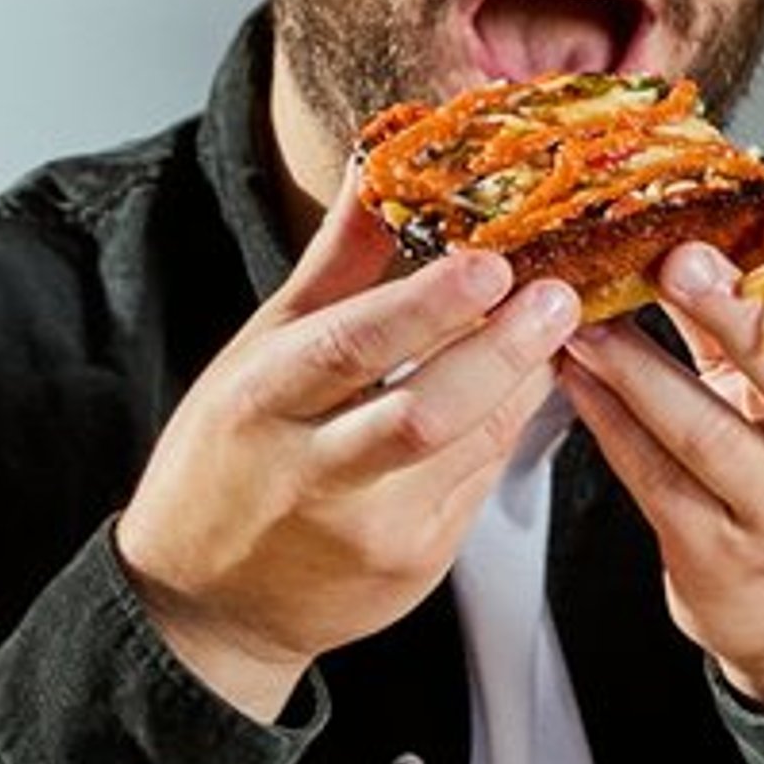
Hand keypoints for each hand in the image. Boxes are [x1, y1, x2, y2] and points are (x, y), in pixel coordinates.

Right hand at [115, 191, 579, 717]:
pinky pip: (480, 481)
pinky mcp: (415, 566)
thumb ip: (334, 266)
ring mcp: (371, 530)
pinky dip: (509, 425)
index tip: (491, 263)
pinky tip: (526, 383)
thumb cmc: (232, 454)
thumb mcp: (260, 351)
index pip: (349, 348)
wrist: (206, 599)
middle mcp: (313, 473)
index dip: (425, 306)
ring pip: (471, 447)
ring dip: (523, 381)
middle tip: (558, 296)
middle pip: (424, 413)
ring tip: (557, 323)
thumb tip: (381, 164)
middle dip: (501, 352)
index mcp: (262, 403)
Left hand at [556, 197, 763, 707]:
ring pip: (708, 435)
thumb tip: (698, 226)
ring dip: (639, 367)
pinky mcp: (718, 557)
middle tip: (678, 259)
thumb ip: (763, 324)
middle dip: (737, 316)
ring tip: (587, 318)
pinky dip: (609, 420)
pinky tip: (578, 378)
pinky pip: (654, 477)